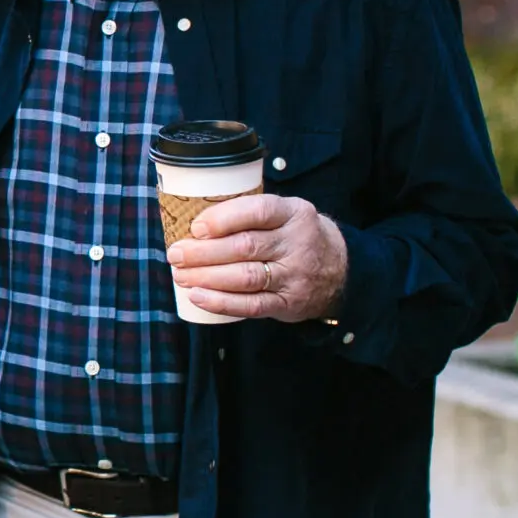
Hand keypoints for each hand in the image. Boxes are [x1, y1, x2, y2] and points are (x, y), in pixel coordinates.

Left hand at [165, 194, 348, 324]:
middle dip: (204, 252)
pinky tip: (198, 296)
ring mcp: (295, 276)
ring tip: (181, 275)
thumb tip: (193, 223)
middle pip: (245, 247)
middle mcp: (297, 243)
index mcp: (294, 213)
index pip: (258, 211)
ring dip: (206, 277)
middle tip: (176, 254)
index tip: (196, 227)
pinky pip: (252, 305)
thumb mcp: (285, 213)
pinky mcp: (289, 303)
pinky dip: (221, 302)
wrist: (341, 270)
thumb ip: (249, 214)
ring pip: (246, 277)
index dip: (223, 219)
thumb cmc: (296, 236)